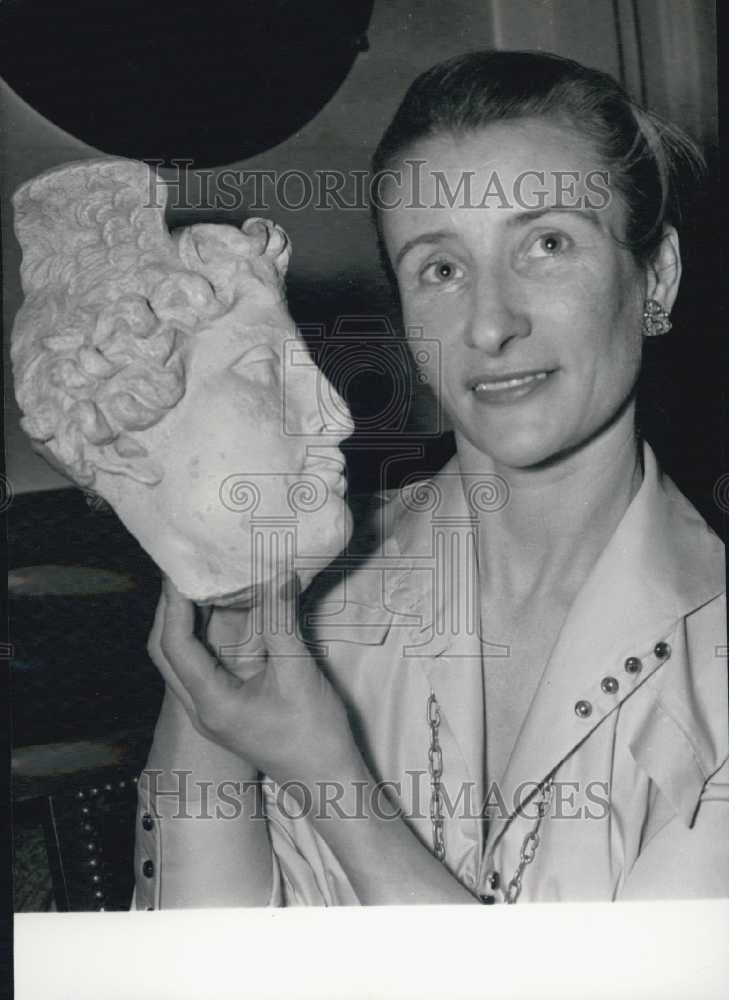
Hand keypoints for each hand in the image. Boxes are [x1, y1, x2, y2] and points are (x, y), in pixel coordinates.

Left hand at [148, 574, 360, 789]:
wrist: (326, 778)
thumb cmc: (313, 735)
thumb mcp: (299, 674)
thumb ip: (282, 624)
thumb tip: (278, 577)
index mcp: (211, 703)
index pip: (175, 645)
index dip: (173, 605)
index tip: (178, 572)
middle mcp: (201, 706)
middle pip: (167, 651)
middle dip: (170, 610)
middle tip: (183, 572)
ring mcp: (211, 707)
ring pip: (184, 656)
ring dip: (190, 620)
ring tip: (202, 581)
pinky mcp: (226, 702)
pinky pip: (206, 662)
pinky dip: (212, 633)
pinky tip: (227, 610)